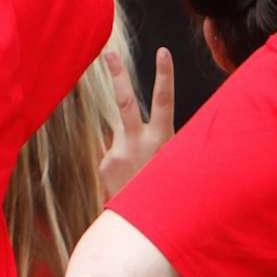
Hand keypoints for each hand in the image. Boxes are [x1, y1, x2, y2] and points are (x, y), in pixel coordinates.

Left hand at [97, 46, 174, 197]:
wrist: (143, 226)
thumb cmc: (163, 188)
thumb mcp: (170, 161)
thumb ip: (153, 139)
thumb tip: (128, 124)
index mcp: (161, 139)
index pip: (164, 101)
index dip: (164, 75)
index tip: (162, 51)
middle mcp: (138, 143)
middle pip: (126, 101)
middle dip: (118, 74)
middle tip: (108, 52)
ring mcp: (118, 152)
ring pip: (121, 131)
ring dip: (128, 142)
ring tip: (139, 168)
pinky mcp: (105, 163)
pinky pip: (113, 152)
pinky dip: (121, 161)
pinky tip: (128, 179)